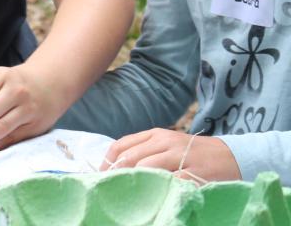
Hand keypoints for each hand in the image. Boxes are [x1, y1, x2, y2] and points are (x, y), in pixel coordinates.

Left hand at [101, 129, 239, 181]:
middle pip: (131, 157)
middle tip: (107, 188)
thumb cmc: (193, 153)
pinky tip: (151, 197)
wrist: (231, 156)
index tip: (99, 176)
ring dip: (133, 181)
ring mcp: (180, 156)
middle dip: (116, 173)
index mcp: (155, 134)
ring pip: (147, 168)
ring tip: (124, 194)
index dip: (107, 161)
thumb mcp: (167, 145)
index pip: (122, 144)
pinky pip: (170, 181)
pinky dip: (158, 189)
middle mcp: (165, 142)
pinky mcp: (194, 172)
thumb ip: (145, 152)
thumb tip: (115, 167)